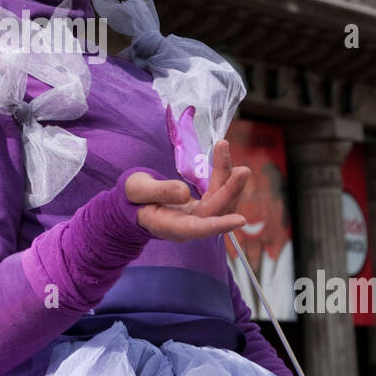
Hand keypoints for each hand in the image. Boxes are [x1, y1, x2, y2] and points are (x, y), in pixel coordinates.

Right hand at [125, 140, 249, 242]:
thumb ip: (160, 191)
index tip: (240, 220)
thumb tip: (184, 193)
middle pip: (217, 211)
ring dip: (227, 176)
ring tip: (223, 147)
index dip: (219, 224)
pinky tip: (222, 154)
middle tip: (242, 170)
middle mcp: (189, 225)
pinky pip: (218, 191)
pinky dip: (222, 174)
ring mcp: (198, 217)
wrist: (134, 202)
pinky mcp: (203, 207)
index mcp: (170, 226)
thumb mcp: (137, 190)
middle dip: (230, 190)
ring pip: (221, 199)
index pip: (198, 228)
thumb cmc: (132, 198)